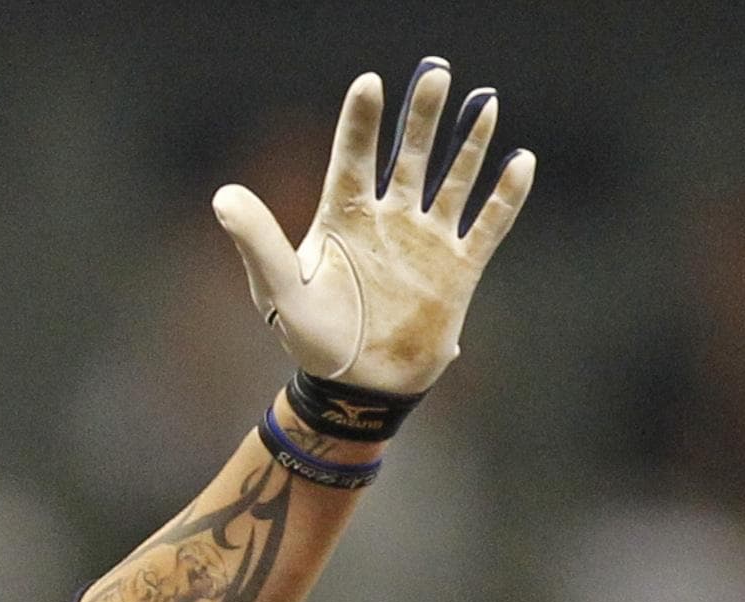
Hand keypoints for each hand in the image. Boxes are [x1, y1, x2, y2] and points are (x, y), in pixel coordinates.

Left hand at [212, 59, 535, 396]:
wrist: (358, 386)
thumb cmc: (311, 337)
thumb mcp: (278, 288)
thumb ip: (258, 241)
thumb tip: (223, 196)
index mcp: (344, 217)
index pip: (353, 157)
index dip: (361, 121)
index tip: (369, 82)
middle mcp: (388, 219)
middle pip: (409, 155)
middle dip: (422, 116)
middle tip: (435, 72)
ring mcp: (426, 240)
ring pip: (453, 179)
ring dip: (469, 143)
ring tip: (485, 102)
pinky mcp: (459, 267)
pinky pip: (489, 224)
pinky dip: (506, 195)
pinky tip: (521, 161)